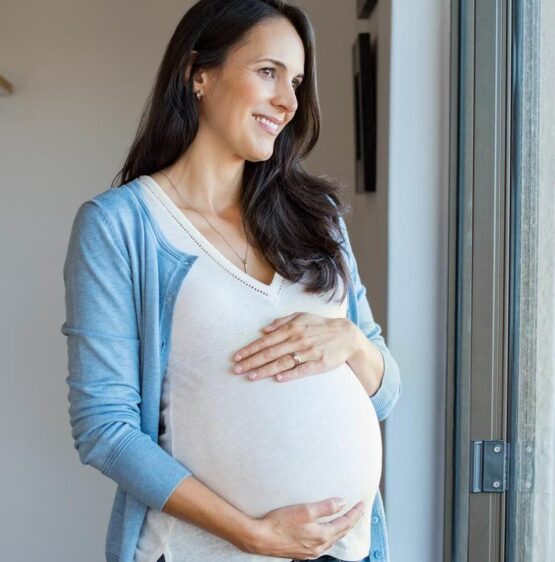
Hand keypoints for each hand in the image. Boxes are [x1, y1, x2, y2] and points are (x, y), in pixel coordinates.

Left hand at [232, 312, 358, 382]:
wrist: (346, 336)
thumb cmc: (320, 326)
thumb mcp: (302, 316)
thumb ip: (282, 321)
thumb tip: (264, 329)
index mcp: (292, 328)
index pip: (266, 341)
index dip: (250, 349)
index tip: (237, 357)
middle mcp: (298, 339)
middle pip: (270, 353)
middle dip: (251, 361)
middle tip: (237, 369)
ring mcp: (309, 352)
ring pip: (283, 362)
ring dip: (266, 370)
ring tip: (251, 376)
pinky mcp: (319, 363)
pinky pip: (302, 370)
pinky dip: (290, 374)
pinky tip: (278, 378)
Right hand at [241, 497, 365, 557]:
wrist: (260, 538)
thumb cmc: (280, 523)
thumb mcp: (305, 510)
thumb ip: (326, 507)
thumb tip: (342, 502)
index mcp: (322, 536)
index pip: (345, 523)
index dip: (355, 513)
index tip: (362, 504)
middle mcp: (319, 547)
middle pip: (341, 532)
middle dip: (351, 521)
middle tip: (359, 510)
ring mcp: (311, 552)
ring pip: (332, 539)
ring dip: (341, 528)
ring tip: (346, 519)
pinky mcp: (302, 552)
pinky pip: (323, 543)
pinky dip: (330, 535)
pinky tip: (327, 532)